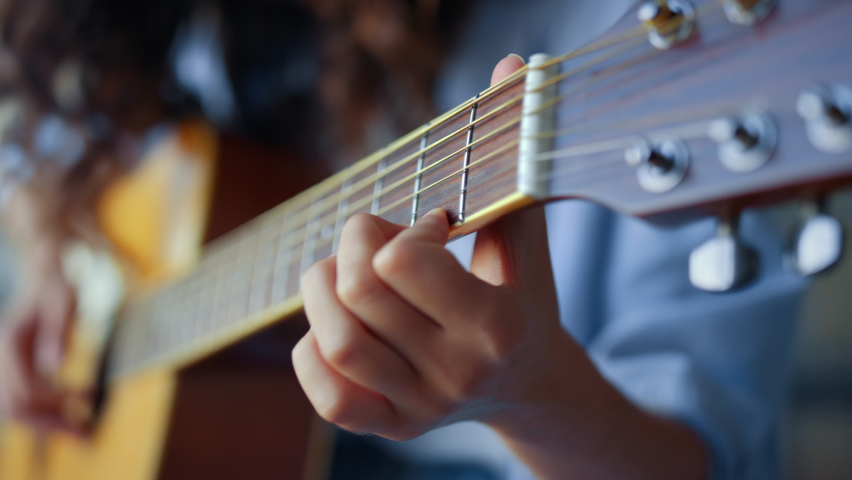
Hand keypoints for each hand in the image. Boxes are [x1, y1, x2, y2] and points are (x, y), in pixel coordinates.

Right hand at [0, 244, 83, 434]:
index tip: (89, 399)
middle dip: (50, 423)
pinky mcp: (13, 370)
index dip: (57, 399)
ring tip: (80, 430)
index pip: (25, 387)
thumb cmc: (56, 287)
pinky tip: (67, 413)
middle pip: (15, 406)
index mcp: (10, 343)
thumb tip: (55, 366)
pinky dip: (42, 412)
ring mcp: (3, 365)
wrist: (43, 276)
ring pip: (14, 408)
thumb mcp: (63, 301)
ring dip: (46, 423)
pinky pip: (20, 400)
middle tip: (86, 434)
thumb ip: (58, 331)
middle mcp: (0, 358)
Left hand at [293, 54, 572, 439]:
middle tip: (377, 238)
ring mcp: (422, 407)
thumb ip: (512, 161)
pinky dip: (310, 351)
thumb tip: (512, 68)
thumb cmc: (525, 299)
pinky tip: (336, 324)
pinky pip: (327, 394)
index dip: (405, 227)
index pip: (404, 262)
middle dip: (353, 242)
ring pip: (335, 340)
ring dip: (322, 288)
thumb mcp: (525, 238)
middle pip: (358, 293)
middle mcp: (456, 373)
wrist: (530, 386)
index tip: (430, 225)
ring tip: (346, 274)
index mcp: (495, 327)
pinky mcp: (395, 427)